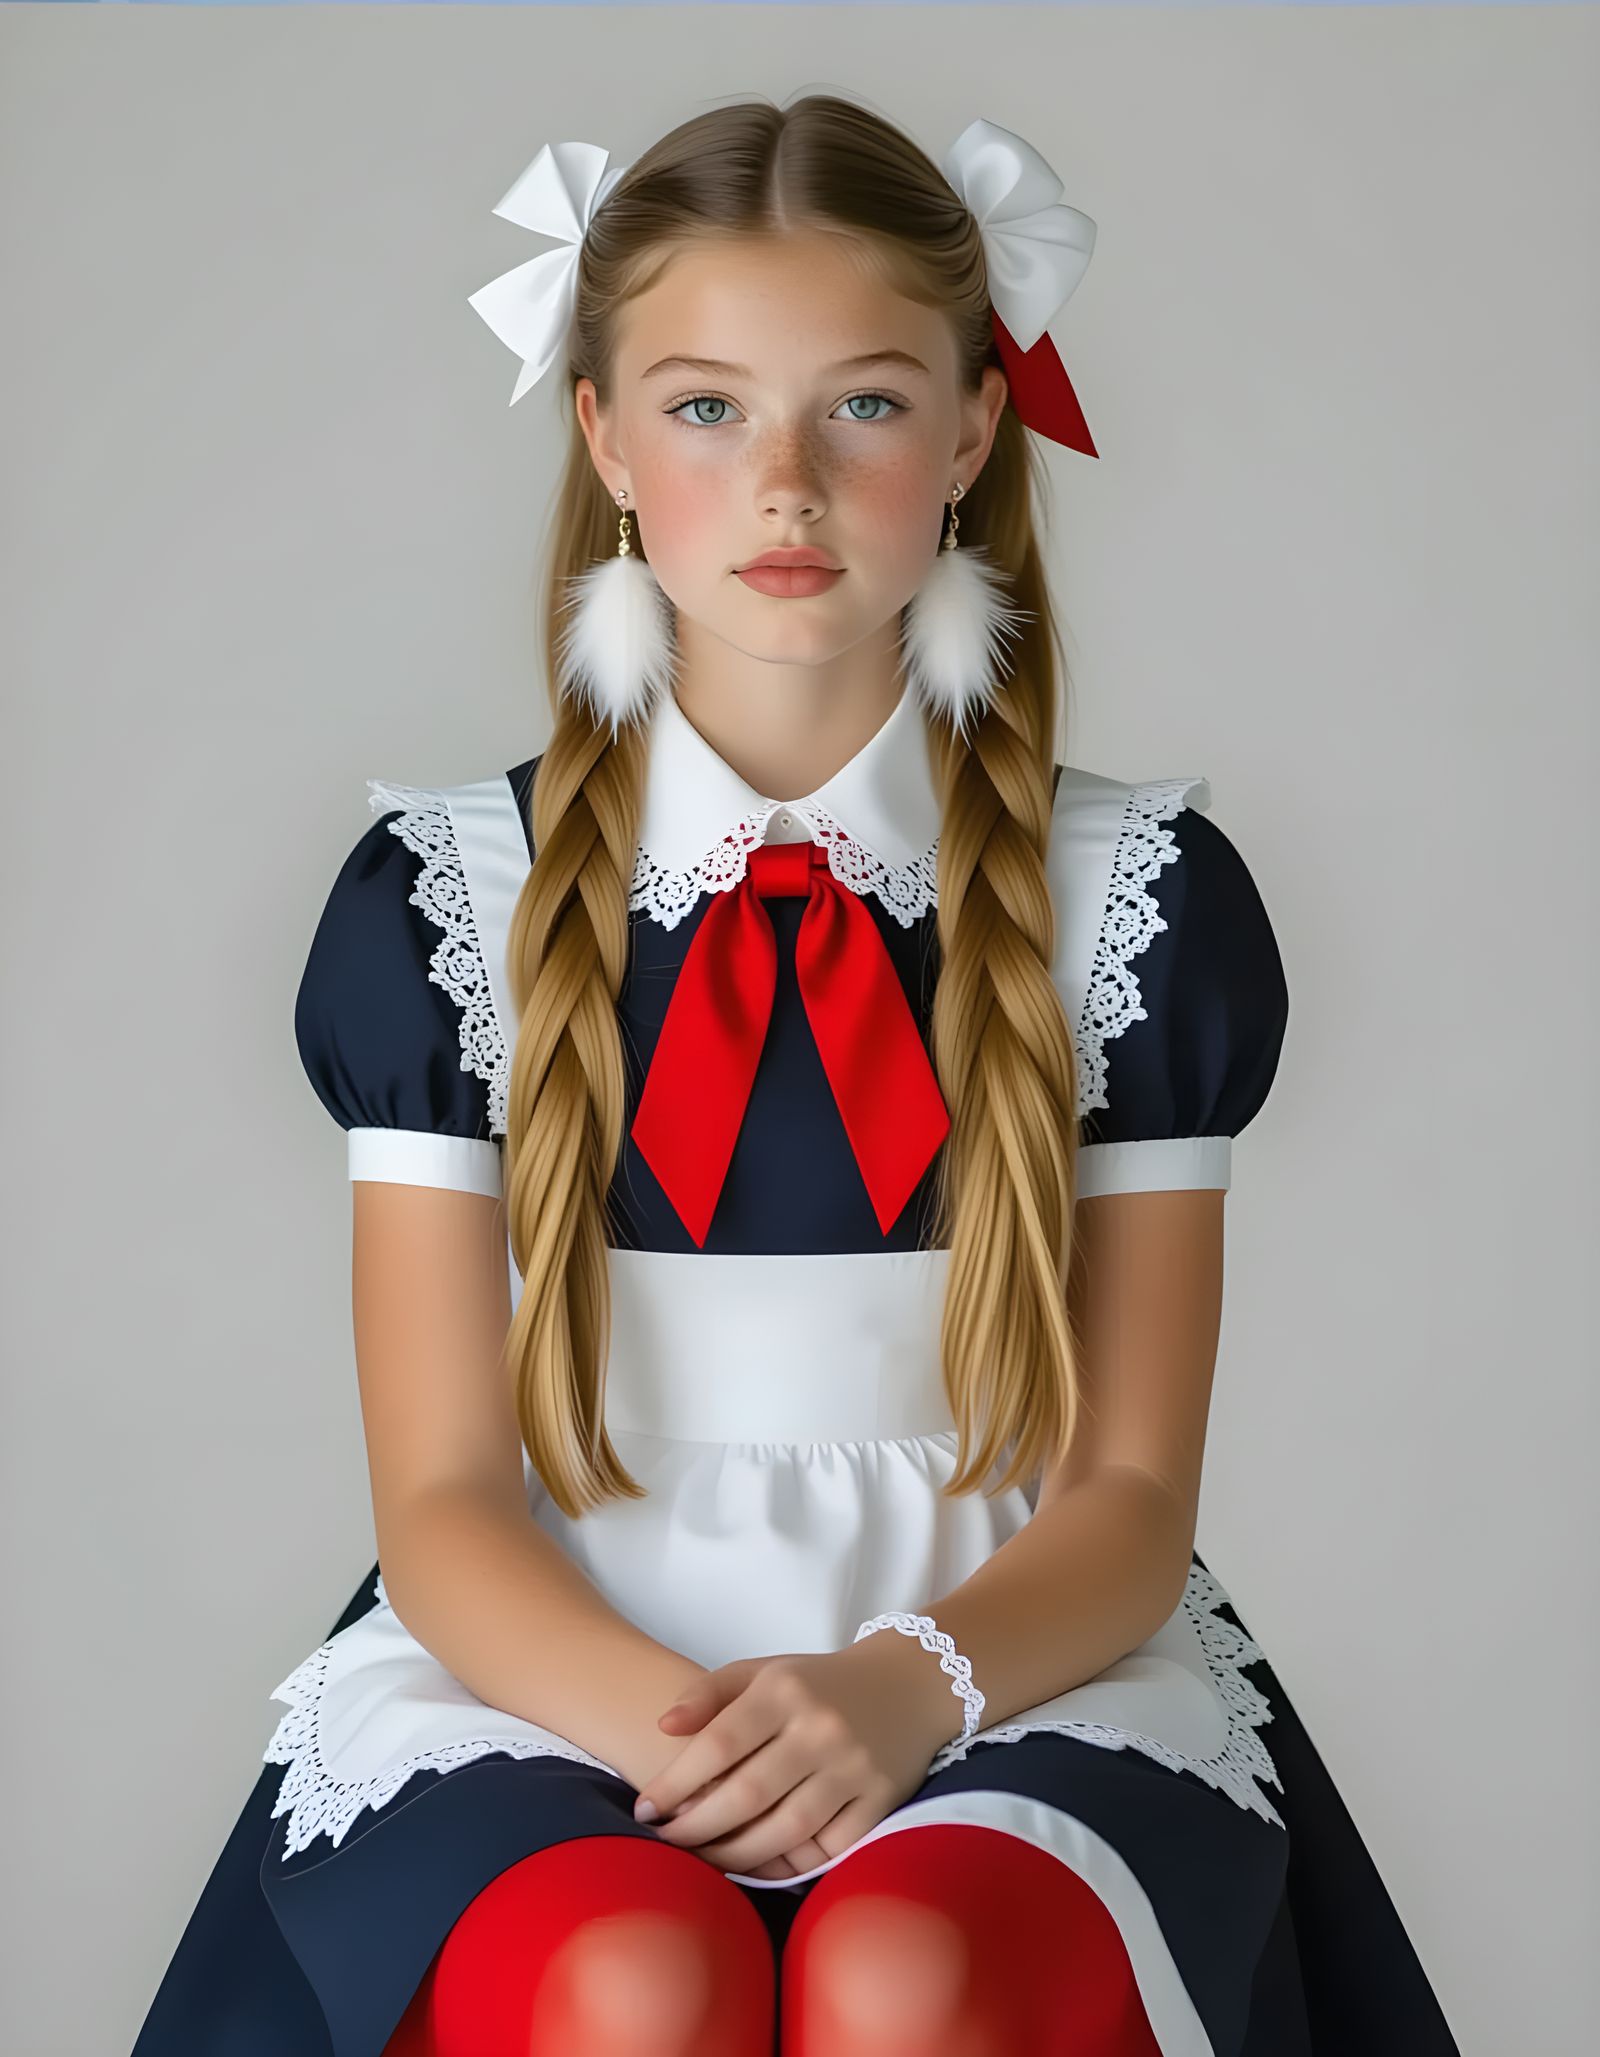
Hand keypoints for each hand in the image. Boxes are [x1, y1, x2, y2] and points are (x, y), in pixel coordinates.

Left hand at [632, 1639, 958, 1880]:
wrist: (910, 1684)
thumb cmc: (818, 1684)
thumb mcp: (764, 1671)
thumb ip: (710, 1693)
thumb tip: (663, 1726)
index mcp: (785, 1690)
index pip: (719, 1742)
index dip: (676, 1781)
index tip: (646, 1808)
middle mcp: (820, 1728)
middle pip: (748, 1793)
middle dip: (698, 1827)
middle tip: (667, 1844)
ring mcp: (854, 1767)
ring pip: (785, 1829)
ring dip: (737, 1855)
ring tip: (704, 1861)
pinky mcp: (881, 1800)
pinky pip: (828, 1848)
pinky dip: (789, 1864)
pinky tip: (758, 1867)